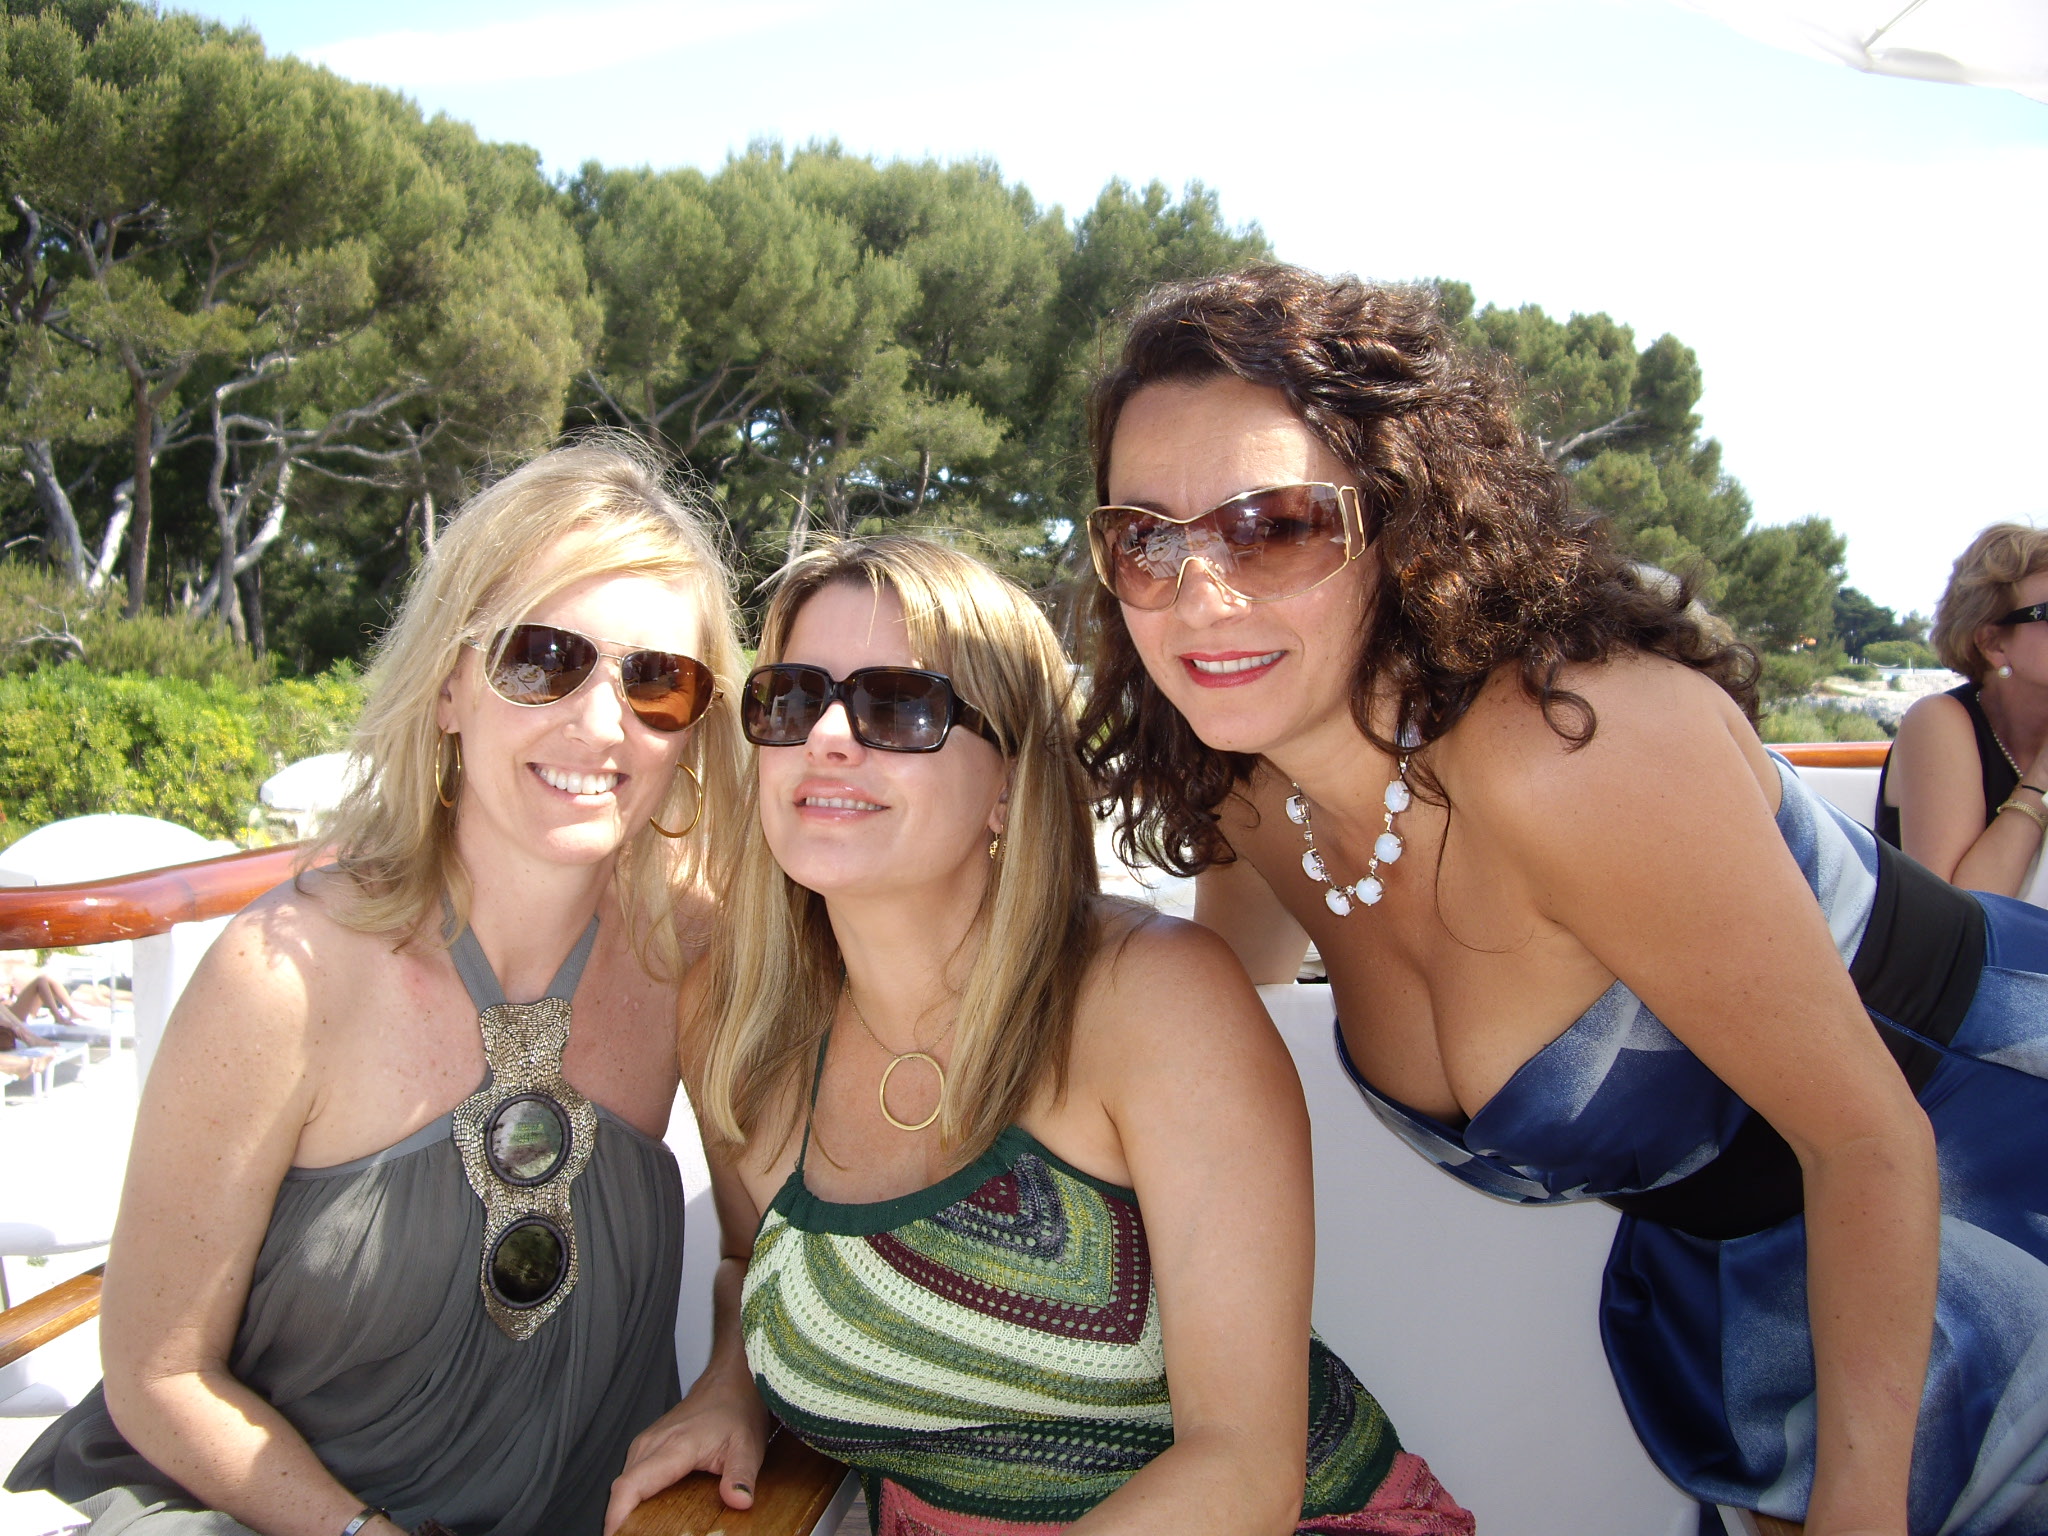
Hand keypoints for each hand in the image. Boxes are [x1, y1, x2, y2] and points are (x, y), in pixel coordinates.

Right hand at [603, 1369, 772, 1534]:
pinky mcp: (647, 1445)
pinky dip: (632, 1498)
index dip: (618, 1516)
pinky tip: (645, 1514)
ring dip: (626, 1510)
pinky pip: (630, 1476)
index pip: (631, 1485)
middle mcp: (652, 1444)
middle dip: (621, 1521)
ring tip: (640, 1532)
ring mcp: (647, 1442)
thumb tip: (738, 1501)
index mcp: (674, 1446)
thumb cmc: (736, 1410)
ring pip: (624, 1484)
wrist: (731, 1381)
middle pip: (621, 1490)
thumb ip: (741, 1476)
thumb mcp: (748, 1446)